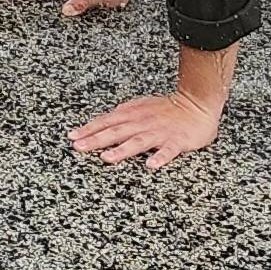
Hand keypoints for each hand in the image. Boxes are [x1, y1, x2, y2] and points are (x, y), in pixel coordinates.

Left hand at [71, 88, 223, 169]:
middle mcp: (143, 122)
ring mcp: (160, 132)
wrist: (198, 104)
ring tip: (107, 158)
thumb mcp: (142, 104)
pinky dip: (160, 157)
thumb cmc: (169, 108)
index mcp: (134, 114)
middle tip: (79, 147)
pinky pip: (168, 151)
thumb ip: (125, 111)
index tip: (72, 136)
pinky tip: (151, 166)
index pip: (107, 121)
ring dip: (122, 150)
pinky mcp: (177, 141)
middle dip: (96, 139)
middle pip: (117, 131)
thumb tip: (108, 116)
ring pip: (138, 142)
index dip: (89, 128)